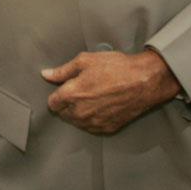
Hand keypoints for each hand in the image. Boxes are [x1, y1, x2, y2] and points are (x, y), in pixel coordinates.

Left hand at [41, 50, 180, 134]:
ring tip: (93, 97)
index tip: (64, 89)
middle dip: (67, 104)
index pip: (52, 103)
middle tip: (81, 90)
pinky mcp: (107, 128)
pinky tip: (101, 106)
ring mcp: (94, 123)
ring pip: (77, 122)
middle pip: (63, 114)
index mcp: (72, 95)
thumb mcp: (86, 61)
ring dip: (79, 113)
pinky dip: (92, 119)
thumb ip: (63, 70)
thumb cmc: (116, 68)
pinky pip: (91, 127)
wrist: (144, 82)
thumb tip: (46, 75)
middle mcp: (81, 112)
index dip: (57, 95)